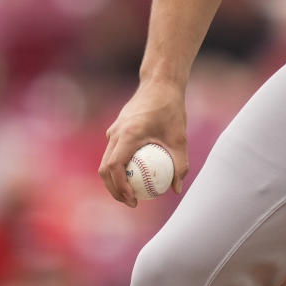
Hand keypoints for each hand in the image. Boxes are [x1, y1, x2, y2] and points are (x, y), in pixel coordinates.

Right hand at [98, 78, 187, 205]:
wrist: (160, 84)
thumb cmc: (172, 110)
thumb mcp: (180, 139)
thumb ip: (180, 165)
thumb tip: (176, 189)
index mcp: (129, 134)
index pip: (115, 166)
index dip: (120, 187)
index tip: (133, 199)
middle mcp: (116, 132)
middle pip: (105, 168)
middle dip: (114, 189)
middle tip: (131, 202)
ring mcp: (114, 130)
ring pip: (106, 161)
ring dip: (114, 179)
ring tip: (131, 193)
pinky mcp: (116, 128)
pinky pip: (113, 152)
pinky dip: (118, 166)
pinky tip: (136, 174)